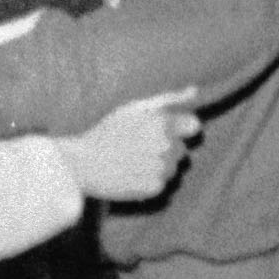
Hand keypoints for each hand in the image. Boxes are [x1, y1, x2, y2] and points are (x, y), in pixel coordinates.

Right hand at [61, 89, 200, 200]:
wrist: (83, 165)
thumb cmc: (106, 132)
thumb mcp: (134, 108)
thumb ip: (169, 99)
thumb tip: (196, 90)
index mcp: (162, 122)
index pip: (193, 126)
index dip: (179, 128)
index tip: (164, 131)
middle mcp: (166, 145)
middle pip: (182, 150)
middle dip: (167, 149)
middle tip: (140, 148)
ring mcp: (162, 168)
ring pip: (173, 168)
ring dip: (160, 166)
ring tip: (134, 162)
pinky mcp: (155, 188)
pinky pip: (163, 184)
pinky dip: (151, 181)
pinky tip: (132, 175)